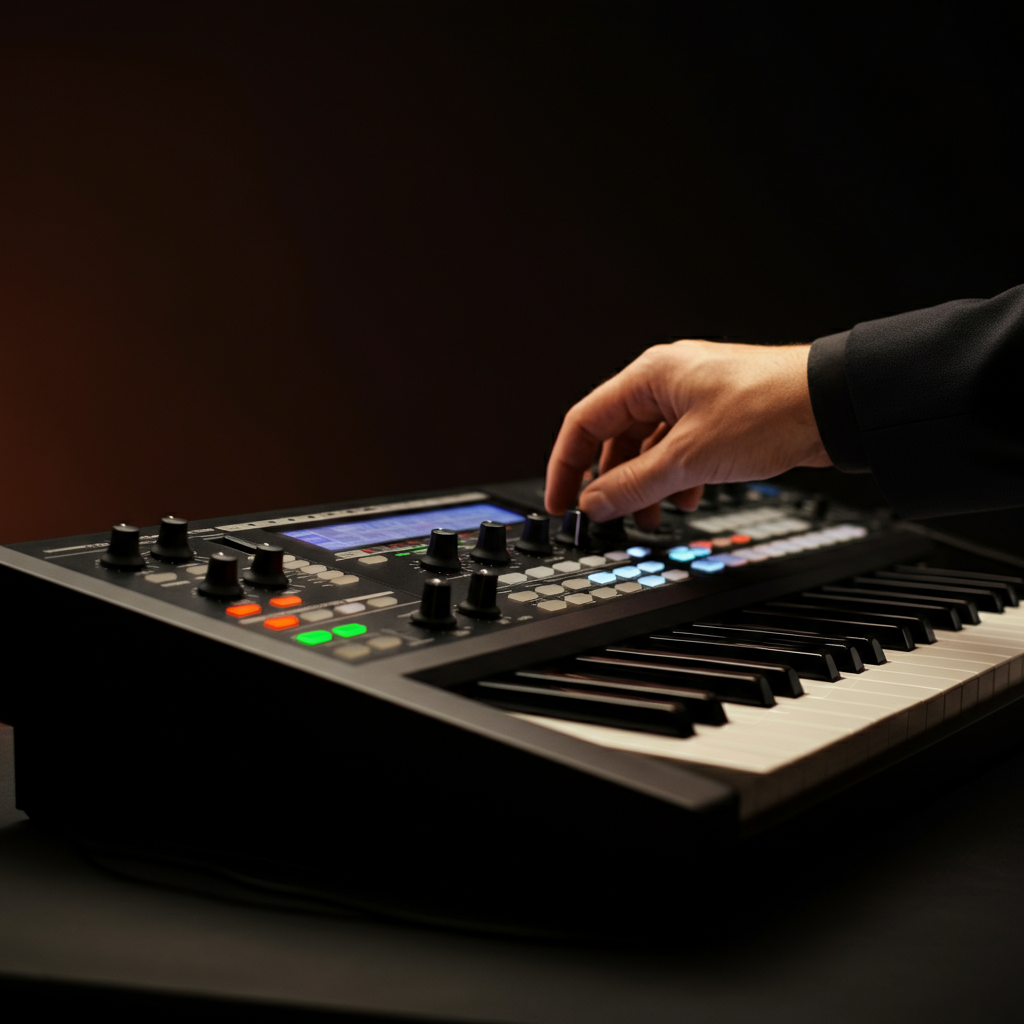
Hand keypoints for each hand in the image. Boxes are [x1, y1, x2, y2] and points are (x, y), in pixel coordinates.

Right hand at [545, 340, 830, 528]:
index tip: (561, 502)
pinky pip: (679, 450)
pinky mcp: (719, 417)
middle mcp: (668, 382)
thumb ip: (633, 484)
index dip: (566, 466)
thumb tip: (594, 503)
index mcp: (650, 377)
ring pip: (649, 447)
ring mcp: (695, 398)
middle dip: (611, 482)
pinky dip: (676, 479)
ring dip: (645, 485)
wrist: (837, 405)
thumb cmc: (770, 408)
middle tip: (607, 516)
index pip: (584, 421)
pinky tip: (687, 500)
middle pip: (615, 437)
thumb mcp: (689, 457)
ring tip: (652, 517)